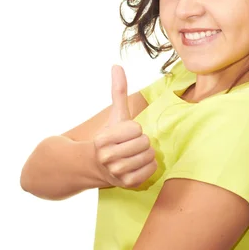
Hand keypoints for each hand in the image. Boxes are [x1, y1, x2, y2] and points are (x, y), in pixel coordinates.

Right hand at [93, 64, 157, 188]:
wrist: (97, 167)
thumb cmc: (110, 138)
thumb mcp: (115, 115)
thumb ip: (118, 91)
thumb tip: (117, 65)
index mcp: (103, 140)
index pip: (136, 128)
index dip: (133, 129)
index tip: (124, 135)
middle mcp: (107, 158)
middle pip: (144, 142)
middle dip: (140, 141)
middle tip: (129, 146)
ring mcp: (117, 172)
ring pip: (149, 155)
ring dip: (145, 153)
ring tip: (133, 155)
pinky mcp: (128, 184)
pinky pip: (152, 169)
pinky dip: (148, 166)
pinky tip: (137, 165)